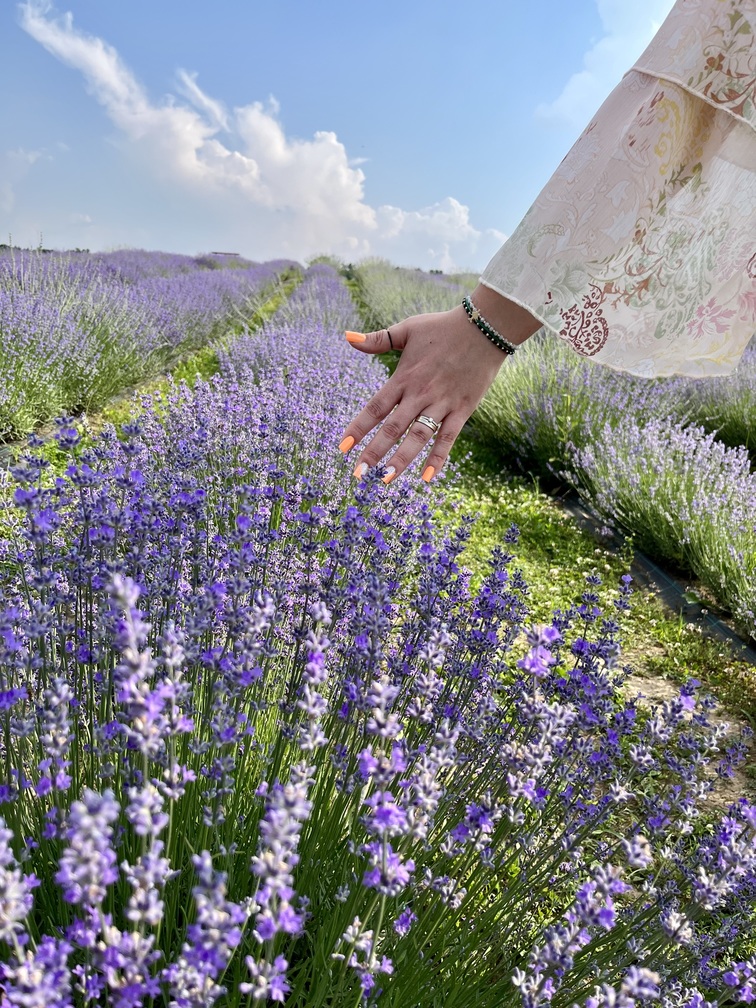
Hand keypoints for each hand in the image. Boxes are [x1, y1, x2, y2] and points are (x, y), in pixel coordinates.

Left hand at [338, 287, 538, 482]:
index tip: (342, 447)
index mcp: (403, 377)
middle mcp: (420, 394)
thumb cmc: (443, 327)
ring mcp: (442, 403)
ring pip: (418, 437)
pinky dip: (438, 458)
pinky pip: (448, 438)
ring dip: (401, 460)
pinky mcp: (462, 409)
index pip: (375, 408)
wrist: (485, 327)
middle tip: (358, 474)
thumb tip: (347, 337)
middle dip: (373, 452)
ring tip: (386, 479)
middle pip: (392, 428)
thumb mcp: (407, 329)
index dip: (358, 428)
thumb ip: (377, 339)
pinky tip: (427, 478)